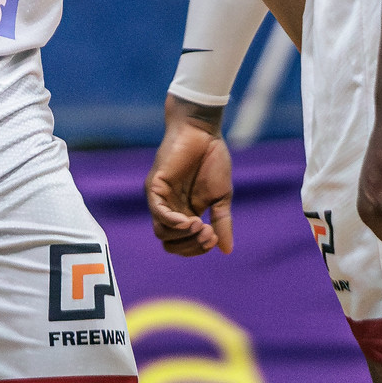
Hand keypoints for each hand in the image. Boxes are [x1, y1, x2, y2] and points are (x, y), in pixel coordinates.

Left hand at [145, 98, 233, 255]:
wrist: (202, 131)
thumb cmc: (212, 158)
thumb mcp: (222, 196)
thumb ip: (222, 221)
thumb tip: (227, 250)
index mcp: (185, 213)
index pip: (183, 244)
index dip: (198, 248)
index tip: (215, 238)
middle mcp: (170, 209)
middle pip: (170, 244)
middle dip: (192, 245)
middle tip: (209, 234)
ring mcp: (160, 199)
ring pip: (162, 233)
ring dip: (184, 235)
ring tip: (202, 225)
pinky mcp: (155, 187)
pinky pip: (158, 213)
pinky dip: (173, 222)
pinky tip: (190, 221)